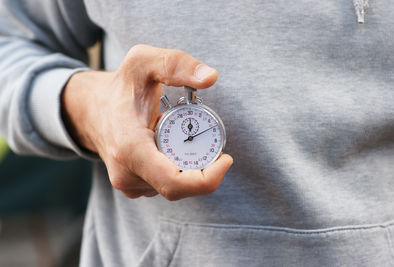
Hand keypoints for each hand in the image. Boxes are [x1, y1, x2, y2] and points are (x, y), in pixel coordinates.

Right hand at [62, 44, 232, 199]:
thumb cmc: (119, 87)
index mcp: (130, 149)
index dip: (207, 179)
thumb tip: (210, 77)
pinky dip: (179, 170)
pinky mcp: (133, 186)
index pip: (175, 183)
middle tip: (210, 141)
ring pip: (175, 187)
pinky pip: (166, 185)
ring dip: (190, 167)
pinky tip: (173, 148)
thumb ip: (176, 64)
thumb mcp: (144, 62)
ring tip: (184, 138)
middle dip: (204, 168)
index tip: (226, 159)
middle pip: (180, 188)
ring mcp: (129, 184)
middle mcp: (127, 174)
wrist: (91, 109)